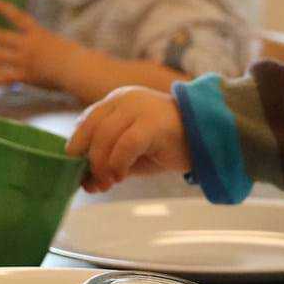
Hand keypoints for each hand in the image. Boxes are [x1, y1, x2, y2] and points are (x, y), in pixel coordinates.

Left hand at [0, 0, 81, 88]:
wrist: (78, 69)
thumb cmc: (76, 58)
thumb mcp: (58, 44)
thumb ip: (46, 45)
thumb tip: (42, 49)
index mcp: (37, 33)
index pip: (18, 16)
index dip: (3, 8)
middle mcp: (27, 44)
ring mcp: (24, 59)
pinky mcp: (25, 75)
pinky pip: (6, 77)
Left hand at [66, 86, 192, 191]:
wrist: (205, 138)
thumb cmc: (166, 145)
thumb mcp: (130, 154)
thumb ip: (108, 162)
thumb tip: (85, 182)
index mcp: (116, 102)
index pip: (86, 122)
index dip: (78, 147)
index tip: (79, 171)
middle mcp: (124, 100)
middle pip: (91, 129)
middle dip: (88, 160)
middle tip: (95, 183)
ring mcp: (138, 108)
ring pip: (105, 137)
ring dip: (101, 165)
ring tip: (109, 182)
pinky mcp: (151, 122)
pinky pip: (125, 144)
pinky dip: (118, 163)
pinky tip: (121, 176)